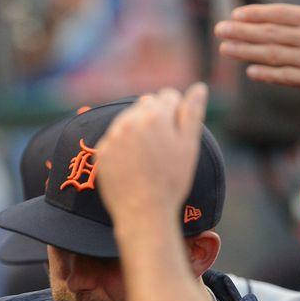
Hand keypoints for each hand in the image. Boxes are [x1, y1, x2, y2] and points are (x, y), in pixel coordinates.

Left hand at [96, 85, 207, 226]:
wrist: (143, 212)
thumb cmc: (171, 180)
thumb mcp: (189, 146)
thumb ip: (192, 113)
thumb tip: (199, 87)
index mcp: (154, 115)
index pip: (167, 95)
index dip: (176, 112)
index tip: (177, 132)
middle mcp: (128, 121)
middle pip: (145, 105)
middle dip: (156, 118)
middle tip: (164, 146)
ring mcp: (112, 136)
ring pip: (128, 120)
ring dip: (138, 130)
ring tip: (149, 156)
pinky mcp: (101, 151)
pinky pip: (114, 139)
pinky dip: (123, 147)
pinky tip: (133, 164)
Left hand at [216, 0, 299, 98]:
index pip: (281, 13)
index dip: (256, 14)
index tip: (235, 14)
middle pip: (269, 33)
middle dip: (241, 32)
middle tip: (218, 30)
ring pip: (272, 55)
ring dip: (246, 52)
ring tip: (224, 49)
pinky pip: (286, 78)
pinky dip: (267, 75)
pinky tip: (250, 71)